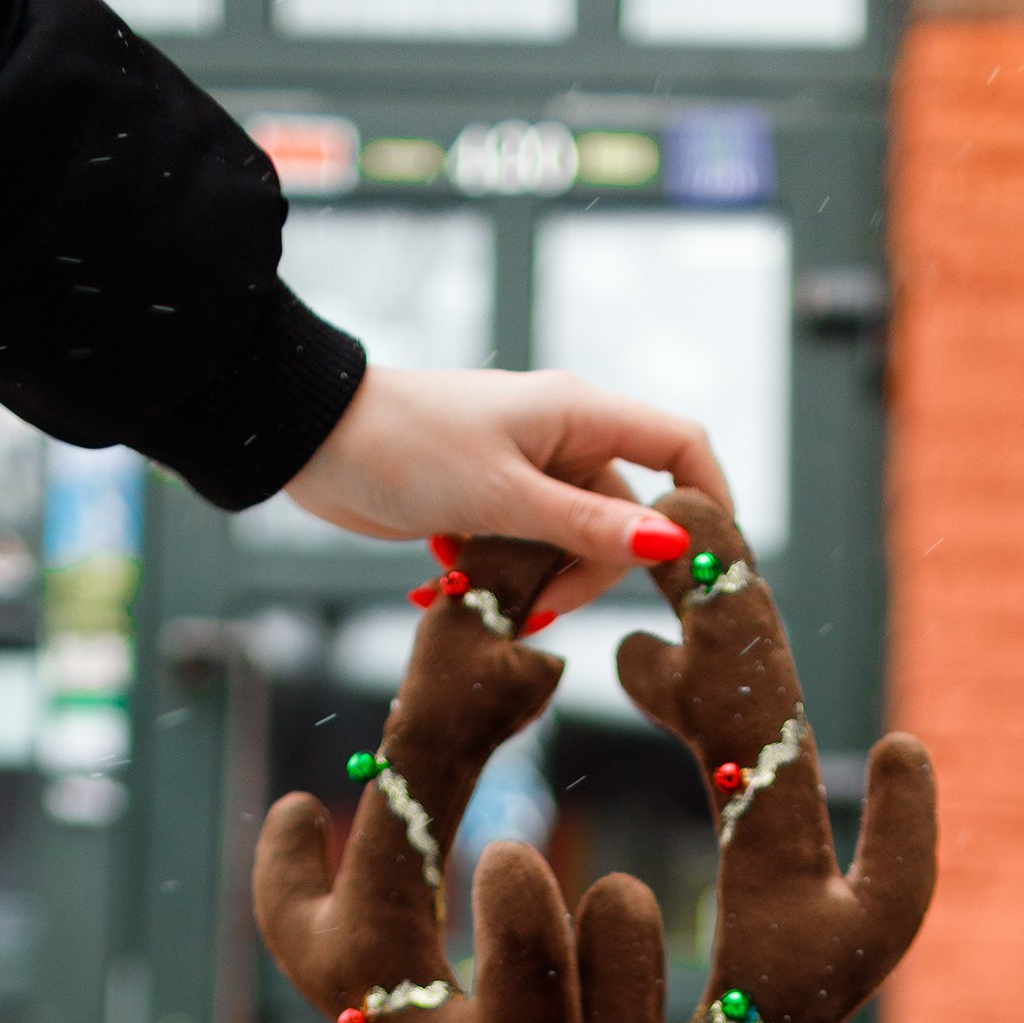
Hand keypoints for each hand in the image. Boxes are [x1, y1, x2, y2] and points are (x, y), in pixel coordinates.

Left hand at [283, 366, 731, 615]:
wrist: (316, 441)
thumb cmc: (406, 446)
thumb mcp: (502, 495)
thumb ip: (584, 526)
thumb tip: (670, 545)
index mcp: (581, 415)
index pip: (679, 446)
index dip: (707, 501)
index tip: (705, 566)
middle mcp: (565, 440)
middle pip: (623, 521)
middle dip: (587, 575)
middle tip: (533, 607)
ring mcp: (529, 473)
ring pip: (571, 547)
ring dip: (537, 583)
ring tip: (481, 594)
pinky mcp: (494, 502)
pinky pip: (526, 552)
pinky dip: (501, 577)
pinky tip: (453, 583)